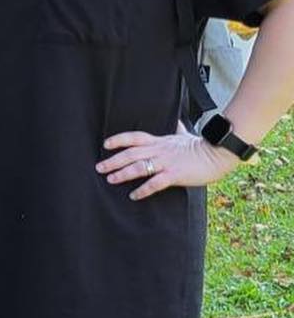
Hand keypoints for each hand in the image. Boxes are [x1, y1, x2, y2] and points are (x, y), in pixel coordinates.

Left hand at [98, 127, 239, 199]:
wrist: (217, 154)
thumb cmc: (200, 146)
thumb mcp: (184, 135)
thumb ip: (177, 129)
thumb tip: (176, 121)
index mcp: (160, 141)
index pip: (134, 137)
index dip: (119, 140)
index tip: (105, 144)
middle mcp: (159, 150)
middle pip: (131, 153)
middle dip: (113, 160)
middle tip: (99, 168)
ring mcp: (166, 162)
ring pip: (139, 167)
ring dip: (123, 174)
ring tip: (110, 180)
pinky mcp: (174, 174)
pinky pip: (155, 183)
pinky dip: (143, 190)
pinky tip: (134, 196)